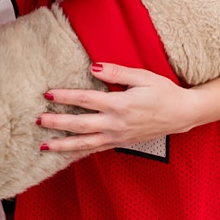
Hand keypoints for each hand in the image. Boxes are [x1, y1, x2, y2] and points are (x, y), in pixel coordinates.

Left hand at [35, 62, 205, 153]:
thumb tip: (94, 67)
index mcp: (120, 104)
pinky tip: (67, 152)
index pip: (86, 100)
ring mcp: (118, 136)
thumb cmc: (164, 92)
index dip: (66, 97)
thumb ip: (118, 72)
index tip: (48, 94)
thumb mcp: (143, 77)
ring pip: (85, 143)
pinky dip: (79, 151)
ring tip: (44, 145)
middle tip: (37, 120)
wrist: (181, 114)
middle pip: (80, 124)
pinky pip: (96, 149)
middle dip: (57, 122)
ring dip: (63, 144)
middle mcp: (116, 123)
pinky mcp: (121, 143)